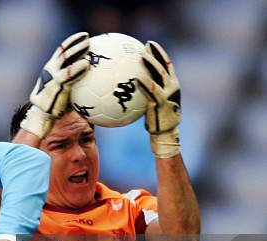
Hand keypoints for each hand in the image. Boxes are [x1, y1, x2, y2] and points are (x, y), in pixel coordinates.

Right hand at [21, 32, 90, 138]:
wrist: (44, 116)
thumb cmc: (58, 105)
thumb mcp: (67, 91)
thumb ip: (76, 81)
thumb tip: (97, 78)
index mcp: (52, 68)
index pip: (61, 51)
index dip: (72, 41)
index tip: (84, 35)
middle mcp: (50, 70)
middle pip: (63, 52)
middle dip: (75, 43)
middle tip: (87, 37)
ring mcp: (52, 77)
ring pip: (64, 59)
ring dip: (76, 51)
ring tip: (88, 46)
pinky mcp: (56, 86)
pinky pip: (68, 75)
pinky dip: (77, 68)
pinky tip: (86, 65)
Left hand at [136, 41, 181, 157]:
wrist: (165, 133)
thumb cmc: (156, 119)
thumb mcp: (153, 102)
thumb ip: (147, 92)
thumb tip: (132, 85)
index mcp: (172, 85)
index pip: (167, 64)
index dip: (160, 53)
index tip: (150, 44)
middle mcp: (172, 86)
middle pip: (164, 65)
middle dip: (156, 53)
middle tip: (146, 44)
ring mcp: (169, 93)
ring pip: (160, 74)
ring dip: (151, 63)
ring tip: (142, 55)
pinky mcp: (162, 101)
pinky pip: (152, 89)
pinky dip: (144, 82)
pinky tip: (136, 76)